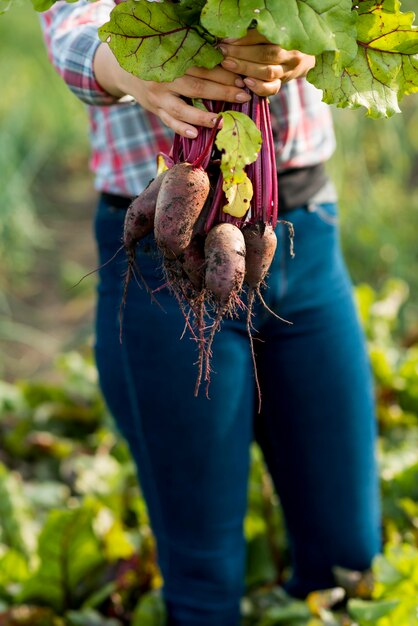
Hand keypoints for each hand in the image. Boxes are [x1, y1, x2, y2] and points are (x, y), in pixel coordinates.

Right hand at [94, 44, 251, 137]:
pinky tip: (195, 134)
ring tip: (221, 121)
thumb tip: (226, 64)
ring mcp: (159, 96)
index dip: (224, 73)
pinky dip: (181, 128)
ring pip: (184, 109)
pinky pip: (169, 121)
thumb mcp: (172, 56)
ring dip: (204, 117)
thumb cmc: (158, 62)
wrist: (124, 69)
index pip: (204, 67)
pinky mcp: (155, 109)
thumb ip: (193, 62)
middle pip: (198, 86)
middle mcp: (166, 79)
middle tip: (242, 96)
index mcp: (174, 61)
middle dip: (222, 92)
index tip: (241, 78)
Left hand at [218, 30, 315, 95]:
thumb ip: (253, 36)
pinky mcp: (281, 84)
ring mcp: (287, 71)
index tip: (226, 39)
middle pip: (265, 54)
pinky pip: (271, 89)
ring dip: (245, 68)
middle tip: (223, 52)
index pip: (264, 36)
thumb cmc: (278, 44)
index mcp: (287, 37)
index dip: (244, 38)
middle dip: (241, 53)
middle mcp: (290, 54)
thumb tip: (229, 37)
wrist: (300, 60)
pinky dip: (258, 87)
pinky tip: (245, 82)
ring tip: (227, 64)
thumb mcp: (270, 36)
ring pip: (267, 71)